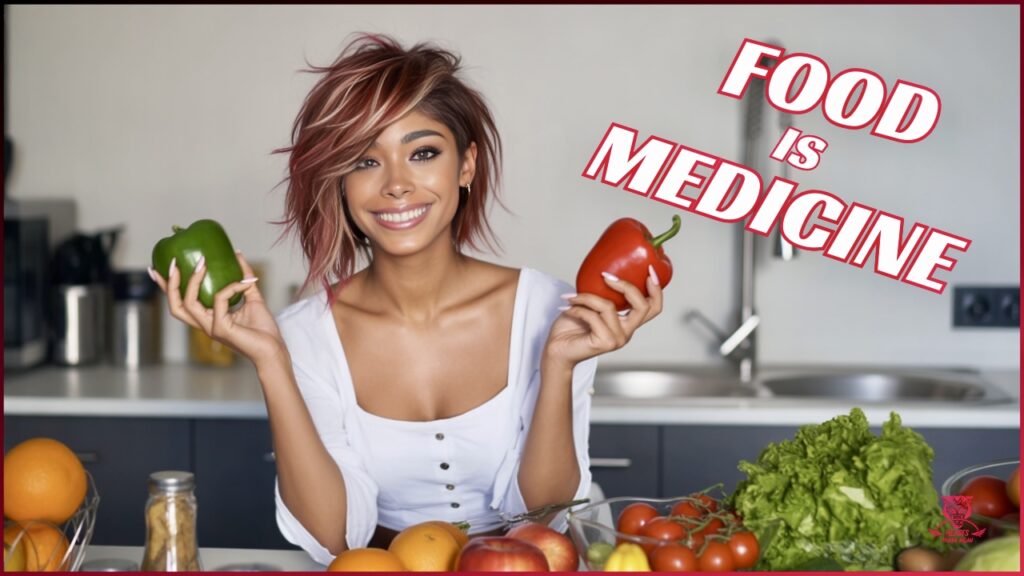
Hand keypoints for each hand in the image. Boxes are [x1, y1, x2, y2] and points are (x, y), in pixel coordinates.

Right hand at [149, 251, 286, 365]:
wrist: (274, 350)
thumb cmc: (263, 330)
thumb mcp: (253, 297)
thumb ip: (243, 278)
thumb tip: (237, 254)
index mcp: (208, 318)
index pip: (180, 302)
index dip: (166, 287)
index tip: (157, 268)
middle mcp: (205, 324)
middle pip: (175, 305)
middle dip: (170, 284)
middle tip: (174, 263)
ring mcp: (211, 327)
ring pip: (188, 303)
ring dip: (192, 281)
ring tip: (201, 263)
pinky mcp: (220, 329)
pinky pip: (219, 299)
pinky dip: (232, 287)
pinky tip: (245, 283)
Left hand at [543, 264, 663, 368]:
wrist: (557, 350)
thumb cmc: (571, 328)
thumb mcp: (591, 305)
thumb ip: (602, 294)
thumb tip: (604, 271)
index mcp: (628, 323)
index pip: (653, 307)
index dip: (656, 289)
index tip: (649, 270)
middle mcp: (627, 332)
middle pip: (643, 306)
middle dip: (626, 286)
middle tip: (606, 276)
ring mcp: (617, 339)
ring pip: (609, 307)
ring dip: (586, 298)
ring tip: (571, 298)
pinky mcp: (605, 343)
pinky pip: (593, 316)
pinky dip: (577, 309)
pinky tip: (566, 309)